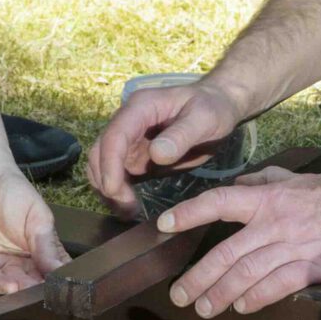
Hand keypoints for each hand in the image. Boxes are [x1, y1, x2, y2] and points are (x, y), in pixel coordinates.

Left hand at [0, 168, 66, 293]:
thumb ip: (47, 246)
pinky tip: (10, 286)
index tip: (64, 288)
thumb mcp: (38, 218)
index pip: (53, 272)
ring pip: (11, 284)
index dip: (58, 282)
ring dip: (19, 290)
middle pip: (32, 283)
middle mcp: (21, 262)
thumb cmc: (13, 193)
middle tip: (45, 293)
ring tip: (27, 290)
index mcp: (41, 251)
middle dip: (37, 289)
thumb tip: (60, 270)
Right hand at [88, 78, 246, 216]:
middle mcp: (129, 121)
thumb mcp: (205, 119)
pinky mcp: (136, 154)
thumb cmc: (213, 108)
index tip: (114, 191)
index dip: (110, 163)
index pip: (116, 135)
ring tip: (127, 213)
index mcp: (141, 107)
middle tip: (126, 209)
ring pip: (103, 163)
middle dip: (107, 180)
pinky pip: (118, 173)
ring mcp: (131, 138)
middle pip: (102, 150)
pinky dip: (117, 190)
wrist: (218, 105)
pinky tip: (129, 207)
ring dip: (108, 188)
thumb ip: (182, 135)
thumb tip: (156, 154)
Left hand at [157, 168, 320, 317]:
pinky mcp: (311, 267)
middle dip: (198, 277)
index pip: (218, 202)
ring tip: (203, 309)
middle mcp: (272, 223)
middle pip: (224, 253)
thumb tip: (242, 180)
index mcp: (266, 198)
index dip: (189, 213)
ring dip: (220, 294)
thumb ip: (267, 179)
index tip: (163, 225)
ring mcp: (291, 246)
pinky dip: (256, 298)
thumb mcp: (297, 178)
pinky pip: (276, 285)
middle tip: (179, 294)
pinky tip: (240, 307)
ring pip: (245, 274)